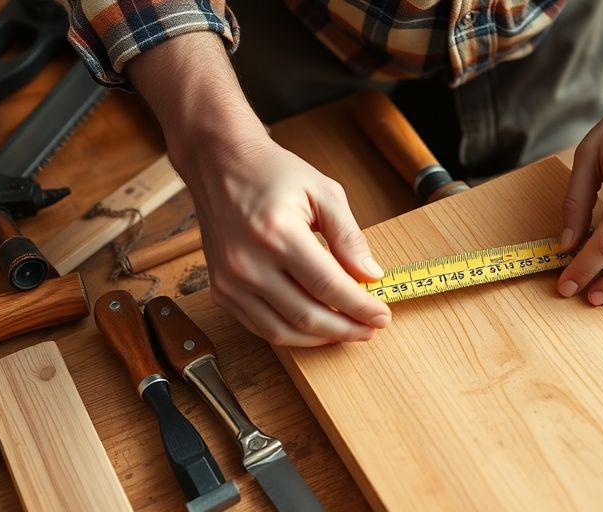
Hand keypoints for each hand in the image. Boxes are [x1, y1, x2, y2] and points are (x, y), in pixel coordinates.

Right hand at [181, 139, 391, 345]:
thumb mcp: (323, 192)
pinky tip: (316, 326)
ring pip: (282, 332)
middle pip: (307, 316)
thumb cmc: (272, 173)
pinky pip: (260, 327)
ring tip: (348, 330)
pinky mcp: (221, 290)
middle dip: (346, 329)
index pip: (328, 285)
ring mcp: (230, 281)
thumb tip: (372, 276)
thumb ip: (349, 237)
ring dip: (320, 338)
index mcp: (278, 232)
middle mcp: (248, 262)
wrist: (220, 164)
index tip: (382, 315)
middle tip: (371, 328)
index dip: (361, 307)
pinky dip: (292, 334)